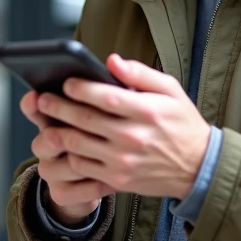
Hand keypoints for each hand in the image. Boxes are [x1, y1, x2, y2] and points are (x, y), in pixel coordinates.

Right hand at [20, 90, 112, 224]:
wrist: (118, 177)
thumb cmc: (119, 133)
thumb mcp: (123, 106)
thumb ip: (122, 81)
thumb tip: (114, 62)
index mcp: (60, 116)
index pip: (37, 107)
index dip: (33, 104)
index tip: (37, 97)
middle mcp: (51, 142)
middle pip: (43, 138)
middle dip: (54, 135)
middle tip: (64, 134)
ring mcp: (54, 168)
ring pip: (52, 167)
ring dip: (74, 163)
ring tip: (99, 161)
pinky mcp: (62, 192)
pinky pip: (67, 192)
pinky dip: (87, 188)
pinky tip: (107, 182)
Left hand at [37, 55, 210, 200]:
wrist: (198, 168)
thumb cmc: (182, 124)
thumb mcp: (171, 90)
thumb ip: (140, 74)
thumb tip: (111, 61)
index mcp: (147, 112)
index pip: (105, 97)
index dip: (81, 88)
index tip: (66, 82)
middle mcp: (133, 137)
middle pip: (85, 120)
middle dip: (58, 107)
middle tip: (42, 99)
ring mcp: (123, 161)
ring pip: (78, 145)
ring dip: (57, 132)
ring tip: (45, 121)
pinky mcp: (117, 179)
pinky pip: (83, 167)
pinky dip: (68, 155)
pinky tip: (62, 144)